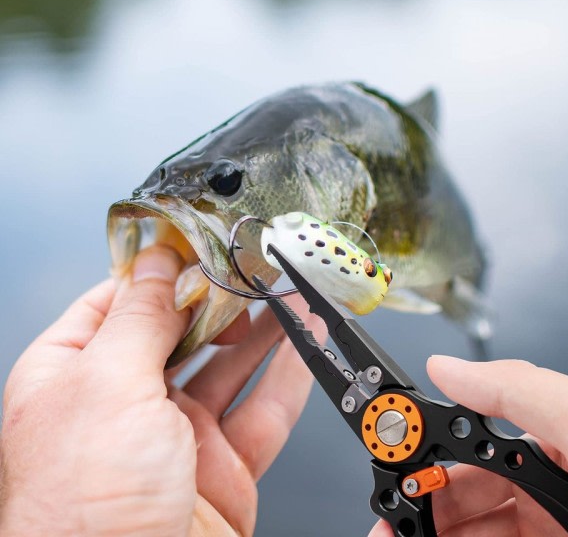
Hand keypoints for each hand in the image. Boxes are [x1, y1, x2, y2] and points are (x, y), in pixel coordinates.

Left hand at [0, 246, 325, 536]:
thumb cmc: (84, 509)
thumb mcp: (108, 385)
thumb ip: (140, 317)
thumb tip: (155, 261)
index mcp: (76, 377)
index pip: (118, 304)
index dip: (159, 271)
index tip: (197, 244)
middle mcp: (125, 404)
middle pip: (180, 333)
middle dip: (219, 300)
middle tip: (252, 268)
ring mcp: (176, 437)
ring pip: (228, 368)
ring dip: (262, 331)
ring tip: (288, 294)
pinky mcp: (221, 467)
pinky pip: (262, 410)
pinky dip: (289, 375)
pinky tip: (305, 343)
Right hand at [369, 356, 567, 536]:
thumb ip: (517, 390)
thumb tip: (444, 368)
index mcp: (555, 443)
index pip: (474, 447)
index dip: (430, 458)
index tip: (396, 471)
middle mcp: (552, 491)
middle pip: (466, 498)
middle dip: (421, 507)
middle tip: (392, 519)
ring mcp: (554, 532)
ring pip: (474, 533)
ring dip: (427, 535)